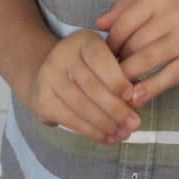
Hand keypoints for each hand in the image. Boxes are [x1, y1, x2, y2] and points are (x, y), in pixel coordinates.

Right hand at [24, 29, 140, 144]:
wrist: (44, 71)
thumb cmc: (85, 66)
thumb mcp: (101, 57)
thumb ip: (118, 72)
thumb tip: (136, 100)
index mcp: (82, 40)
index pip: (99, 59)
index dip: (116, 79)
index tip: (132, 96)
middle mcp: (62, 55)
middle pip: (91, 86)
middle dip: (115, 108)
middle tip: (133, 123)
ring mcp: (49, 77)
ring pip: (81, 105)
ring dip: (105, 124)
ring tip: (122, 134)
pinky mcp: (42, 100)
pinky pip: (70, 119)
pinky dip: (91, 132)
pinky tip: (107, 138)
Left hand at [95, 0, 178, 104]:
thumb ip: (128, 5)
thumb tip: (98, 23)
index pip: (123, 23)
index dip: (110, 42)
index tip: (104, 53)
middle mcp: (171, 17)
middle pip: (133, 44)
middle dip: (116, 60)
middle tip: (107, 72)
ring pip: (146, 61)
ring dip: (127, 76)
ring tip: (117, 85)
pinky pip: (169, 76)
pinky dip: (151, 88)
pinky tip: (137, 97)